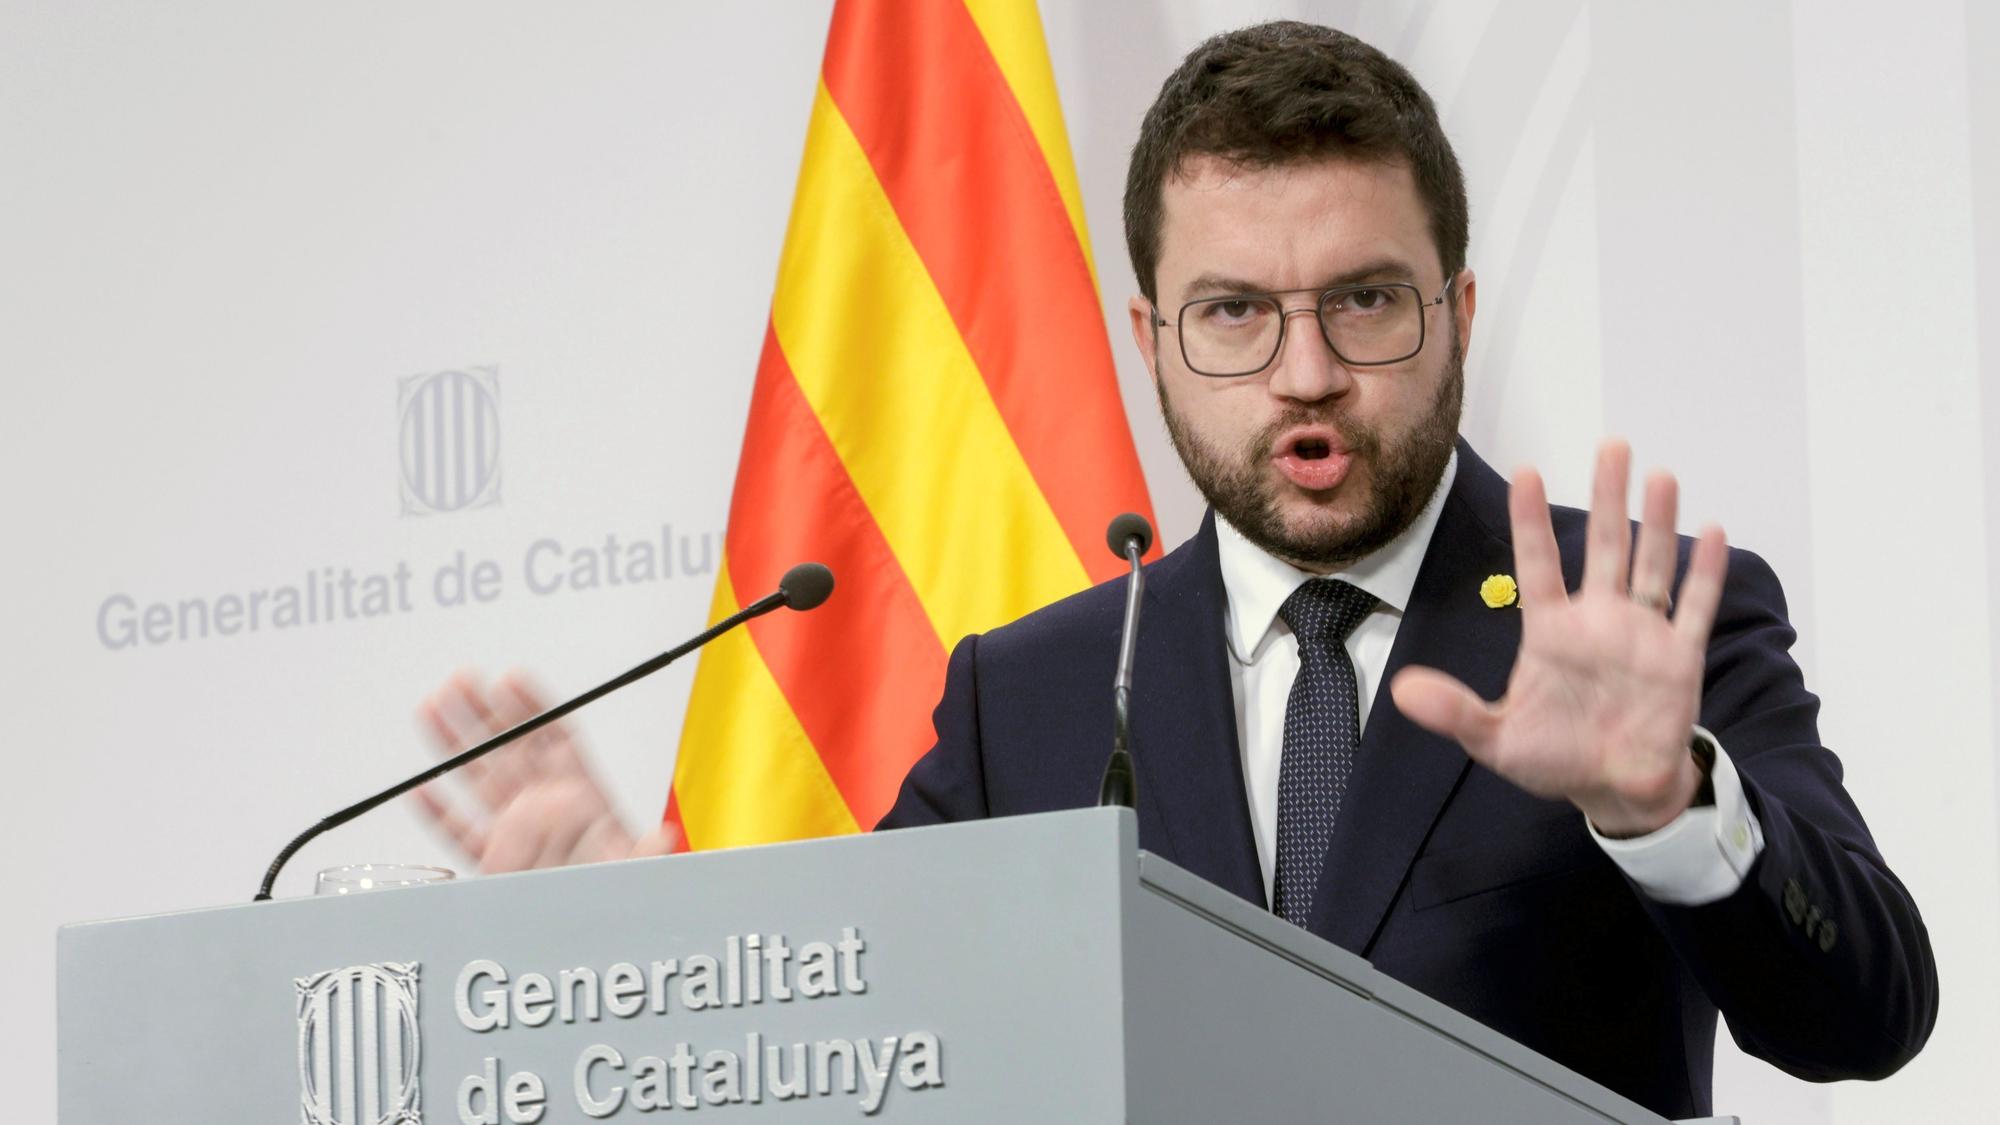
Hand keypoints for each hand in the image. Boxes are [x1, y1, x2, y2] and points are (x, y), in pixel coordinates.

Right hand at [412, 671, 677, 871]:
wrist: (601, 932)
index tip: (512, 680)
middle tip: (462, 679)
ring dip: (456, 747)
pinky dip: (441, 813)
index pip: (555, 740)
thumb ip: (648, 854)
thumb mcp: (642, 870)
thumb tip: (665, 837)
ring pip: (480, 781)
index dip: (532, 709)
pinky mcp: (494, 865)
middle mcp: (546, 809)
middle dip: (485, 713)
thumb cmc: (623, 890)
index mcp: (584, 798)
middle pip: (510, 750)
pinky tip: (423, 790)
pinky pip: (462, 834)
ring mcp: (518, 834)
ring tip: (434, 709)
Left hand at [1389, 440, 1729, 835]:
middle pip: (1603, 547)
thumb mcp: (1495, 739)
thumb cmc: (1552, 759)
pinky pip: (1694, 609)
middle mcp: (1597, 620)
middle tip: (1611, 446)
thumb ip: (1455, 712)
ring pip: (1650, 566)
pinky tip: (1713, 532)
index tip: (1527, 473)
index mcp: (1550, 631)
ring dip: (1657, 523)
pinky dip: (1705, 574)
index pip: (1537, 564)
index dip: (1532, 521)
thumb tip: (1402, 690)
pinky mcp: (1678, 658)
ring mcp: (1641, 634)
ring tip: (1659, 476)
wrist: (1613, 791)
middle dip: (1607, 498)